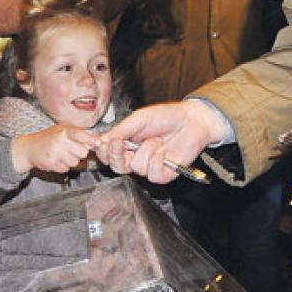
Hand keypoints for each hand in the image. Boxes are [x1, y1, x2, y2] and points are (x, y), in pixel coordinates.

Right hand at [12, 125, 100, 172]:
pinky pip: (66, 169)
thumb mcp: (62, 131)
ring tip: (61, 154)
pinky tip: (56, 159)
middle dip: (79, 152)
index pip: (79, 135)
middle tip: (69, 148)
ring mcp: (55, 153)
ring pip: (75, 162)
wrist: (29, 148)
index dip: (90, 139)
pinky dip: (63, 166)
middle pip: (82, 152)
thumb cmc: (49, 138)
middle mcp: (60, 141)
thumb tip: (97, 141)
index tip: (98, 143)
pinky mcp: (51, 163)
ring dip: (70, 160)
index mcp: (64, 131)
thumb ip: (79, 135)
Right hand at [96, 101, 226, 183]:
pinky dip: (158, 161)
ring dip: (146, 150)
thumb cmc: (166, 116)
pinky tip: (164, 151)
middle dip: (116, 155)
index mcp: (127, 143)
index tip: (100, 143)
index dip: (102, 151)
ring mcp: (150, 166)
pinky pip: (152, 175)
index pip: (107, 154)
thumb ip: (120, 130)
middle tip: (119, 143)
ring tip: (157, 139)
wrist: (191, 120)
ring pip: (136, 168)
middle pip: (117, 167)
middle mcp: (136, 156)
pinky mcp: (164, 174)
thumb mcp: (139, 118)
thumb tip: (102, 140)